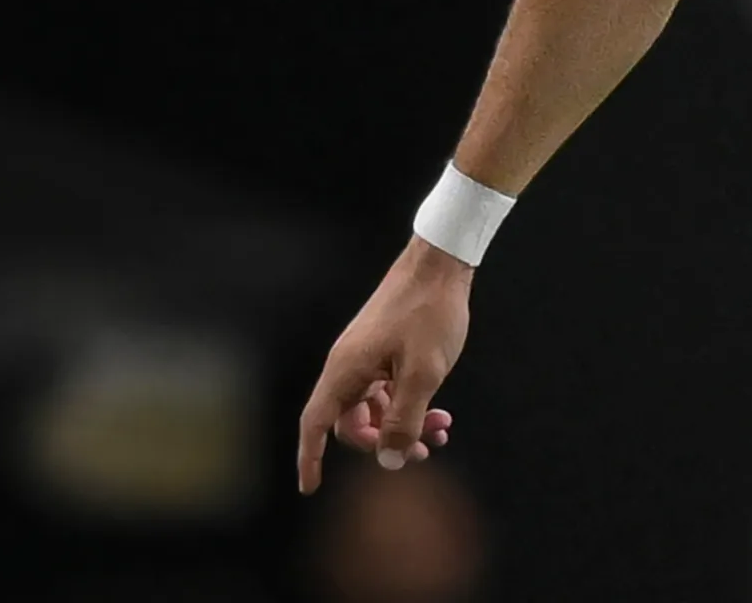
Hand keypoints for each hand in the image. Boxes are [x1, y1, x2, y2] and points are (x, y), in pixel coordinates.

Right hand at [297, 239, 473, 492]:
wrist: (441, 262)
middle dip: (384, 443)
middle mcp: (349, 365)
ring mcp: (367, 357)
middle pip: (352, 423)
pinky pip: (389, 390)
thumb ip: (404, 421)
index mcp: (346, 371)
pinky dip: (410, 404)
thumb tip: (387, 461)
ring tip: (441, 429)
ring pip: (376, 408)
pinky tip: (439, 413)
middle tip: (423, 453)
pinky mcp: (385, 349)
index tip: (309, 488)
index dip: (309, 458)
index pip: (315, 424)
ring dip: (404, 424)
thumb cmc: (429, 313)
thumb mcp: (423, 375)